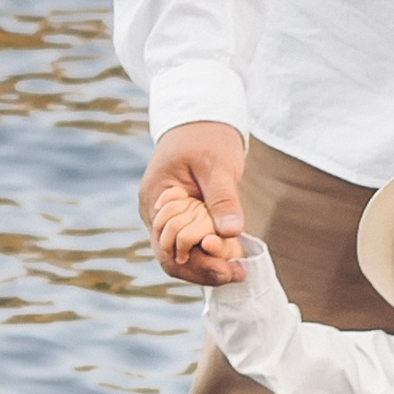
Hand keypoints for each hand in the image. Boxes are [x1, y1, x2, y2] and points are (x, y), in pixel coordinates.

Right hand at [140, 121, 248, 285]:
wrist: (200, 119)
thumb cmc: (206, 136)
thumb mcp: (217, 165)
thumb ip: (223, 199)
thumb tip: (231, 233)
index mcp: (156, 200)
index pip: (169, 249)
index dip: (198, 265)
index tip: (230, 270)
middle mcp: (155, 214)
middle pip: (172, 258)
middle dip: (204, 271)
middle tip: (238, 274)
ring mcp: (165, 217)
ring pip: (181, 254)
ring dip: (207, 264)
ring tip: (237, 269)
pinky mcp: (180, 217)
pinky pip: (189, 243)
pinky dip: (208, 253)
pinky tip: (230, 256)